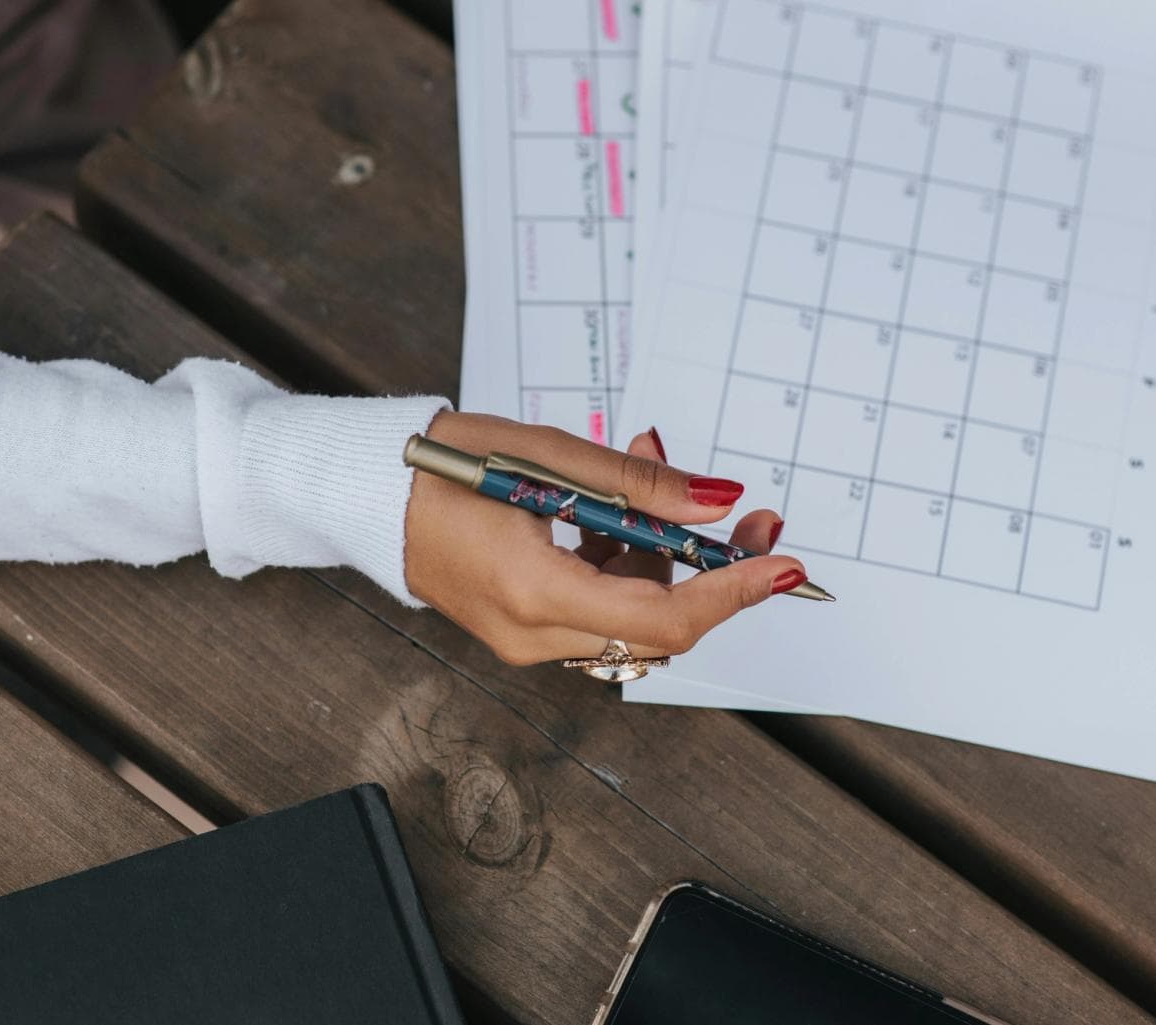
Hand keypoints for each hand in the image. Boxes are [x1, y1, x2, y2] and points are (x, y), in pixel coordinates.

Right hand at [404, 411, 806, 665]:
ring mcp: (529, 639)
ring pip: (636, 620)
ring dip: (666, 557)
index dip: (735, 592)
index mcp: (535, 593)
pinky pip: (604, 610)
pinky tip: (617, 510)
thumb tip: (718, 504)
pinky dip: (629, 563)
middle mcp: (534, 634)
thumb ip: (639, 486)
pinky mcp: (528, 628)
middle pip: (661, 629)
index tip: (786, 565)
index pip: (665, 617)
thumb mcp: (546, 455)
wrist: (370, 493)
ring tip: (651, 475)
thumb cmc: (441, 465)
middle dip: (714, 574)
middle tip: (750, 520)